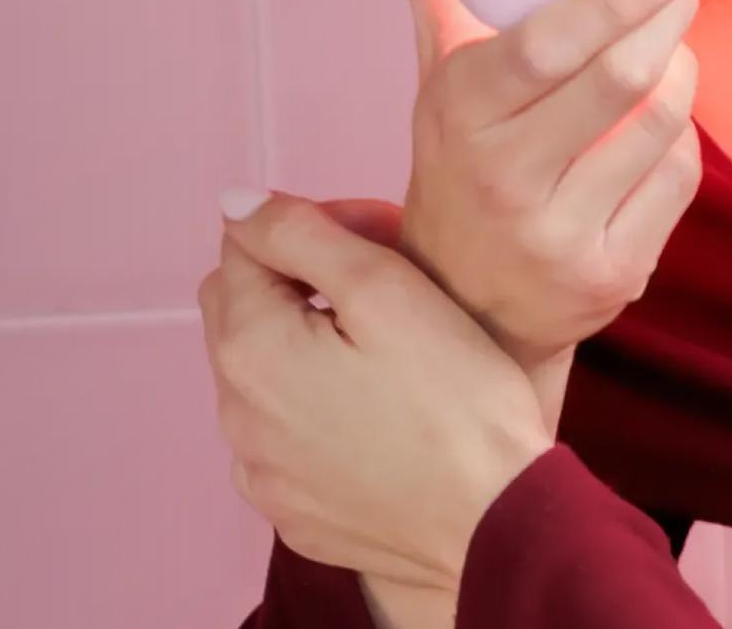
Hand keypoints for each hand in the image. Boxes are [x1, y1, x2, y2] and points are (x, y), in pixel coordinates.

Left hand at [198, 191, 553, 595]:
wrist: (496, 527)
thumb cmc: (457, 402)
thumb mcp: (387, 288)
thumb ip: (299, 232)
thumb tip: (235, 204)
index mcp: (250, 347)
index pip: (246, 243)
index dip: (316, 225)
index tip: (383, 239)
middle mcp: (235, 413)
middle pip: (242, 306)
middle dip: (300, 281)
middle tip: (386, 288)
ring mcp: (260, 472)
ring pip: (261, 374)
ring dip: (304, 348)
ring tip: (388, 355)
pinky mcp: (291, 512)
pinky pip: (283, 439)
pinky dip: (313, 414)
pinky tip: (377, 416)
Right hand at [358, 0, 707, 369]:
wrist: (460, 300)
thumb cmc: (458, 154)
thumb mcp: (436, 65)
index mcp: (460, 111)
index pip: (549, 45)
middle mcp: (503, 179)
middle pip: (622, 81)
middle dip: (668, 20)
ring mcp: (557, 237)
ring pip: (663, 126)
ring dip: (680, 73)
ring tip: (668, 49)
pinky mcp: (609, 279)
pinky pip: (678, 180)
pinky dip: (679, 141)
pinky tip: (657, 130)